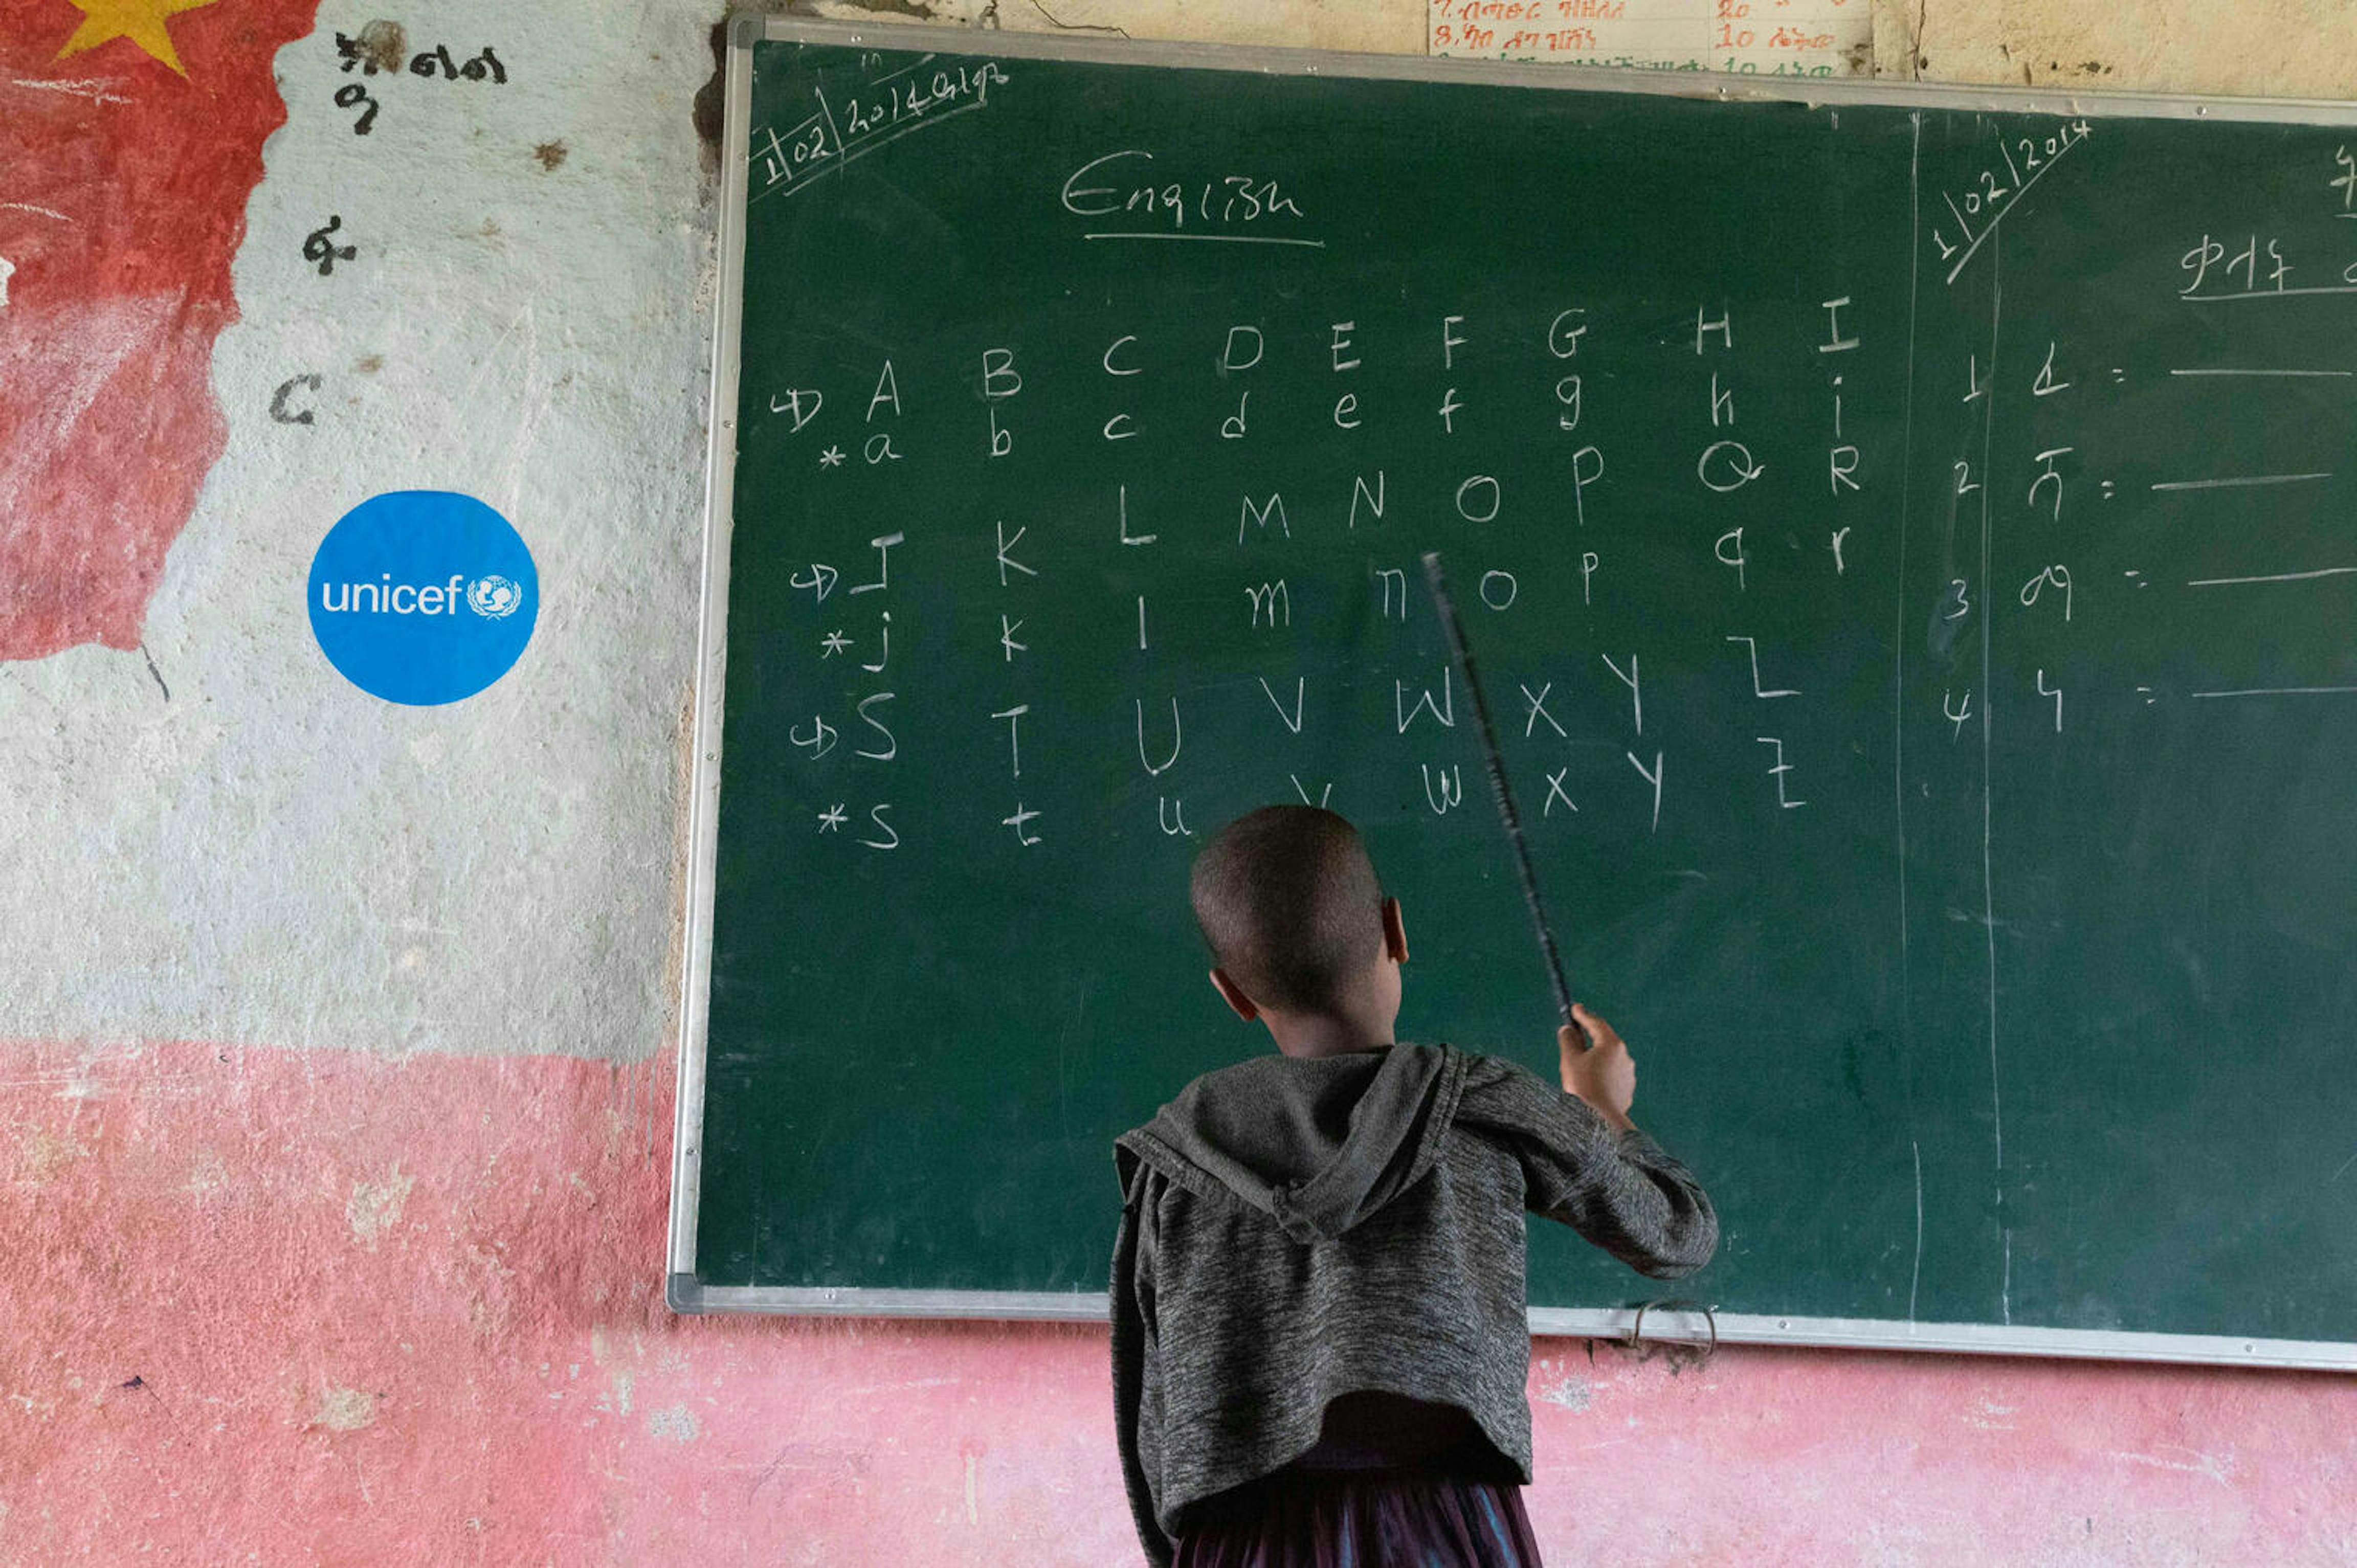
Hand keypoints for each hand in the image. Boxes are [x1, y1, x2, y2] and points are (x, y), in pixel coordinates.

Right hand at [1558, 1004, 1635, 1131]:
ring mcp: (1628, 1073)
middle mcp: (1624, 1056)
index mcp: (1611, 1045)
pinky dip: (1602, 1074)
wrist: (1600, 1121)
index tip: (1574, 1009)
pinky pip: (1613, 1075)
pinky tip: (1591, 1083)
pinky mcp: (1628, 1089)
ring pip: (1609, 1059)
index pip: (1596, 1023)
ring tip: (1580, 1067)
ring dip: (1596, 1058)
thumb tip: (1568, 1030)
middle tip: (1575, 1035)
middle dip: (1589, 1037)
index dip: (1583, 1015)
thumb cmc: (1583, 1088)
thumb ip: (1568, 1040)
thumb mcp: (1569, 1060)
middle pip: (1604, 1040)